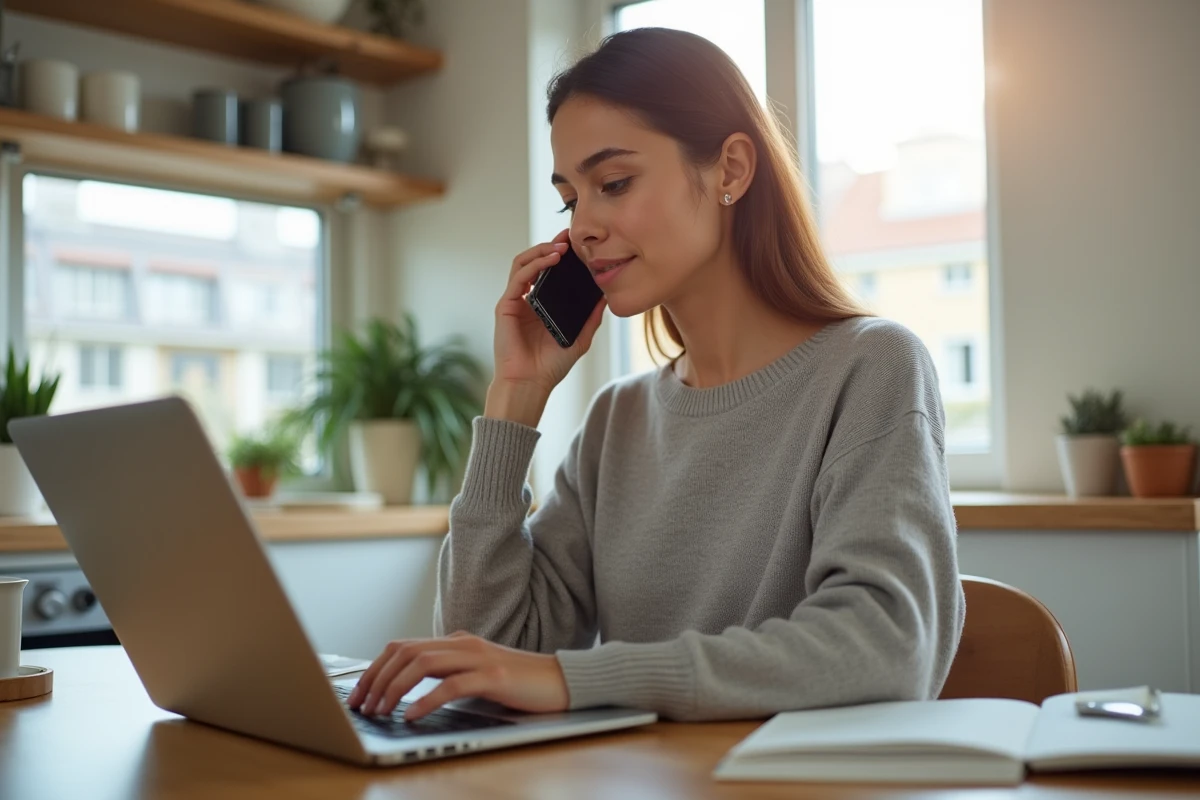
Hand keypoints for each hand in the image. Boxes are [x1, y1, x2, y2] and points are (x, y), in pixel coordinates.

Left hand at [346, 631, 569, 720]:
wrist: (562, 680)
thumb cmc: (518, 684)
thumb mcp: (475, 675)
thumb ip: (447, 675)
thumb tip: (406, 694)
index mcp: (455, 642)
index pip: (402, 647)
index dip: (374, 669)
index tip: (358, 694)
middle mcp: (463, 644)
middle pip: (405, 652)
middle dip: (376, 679)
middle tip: (362, 706)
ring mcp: (479, 657)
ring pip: (423, 663)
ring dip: (394, 689)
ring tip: (381, 711)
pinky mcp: (495, 676)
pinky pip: (452, 685)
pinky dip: (427, 700)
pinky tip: (412, 715)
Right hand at [492, 229, 606, 397]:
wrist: (530, 384)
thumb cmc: (550, 366)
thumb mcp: (580, 338)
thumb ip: (591, 317)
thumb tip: (606, 296)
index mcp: (541, 304)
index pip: (548, 271)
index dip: (559, 254)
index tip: (576, 244)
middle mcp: (526, 299)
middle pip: (534, 261)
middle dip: (550, 245)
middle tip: (569, 236)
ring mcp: (514, 301)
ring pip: (522, 263)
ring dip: (541, 250)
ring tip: (561, 247)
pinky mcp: (505, 306)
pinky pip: (518, 278)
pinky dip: (534, 265)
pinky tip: (550, 260)